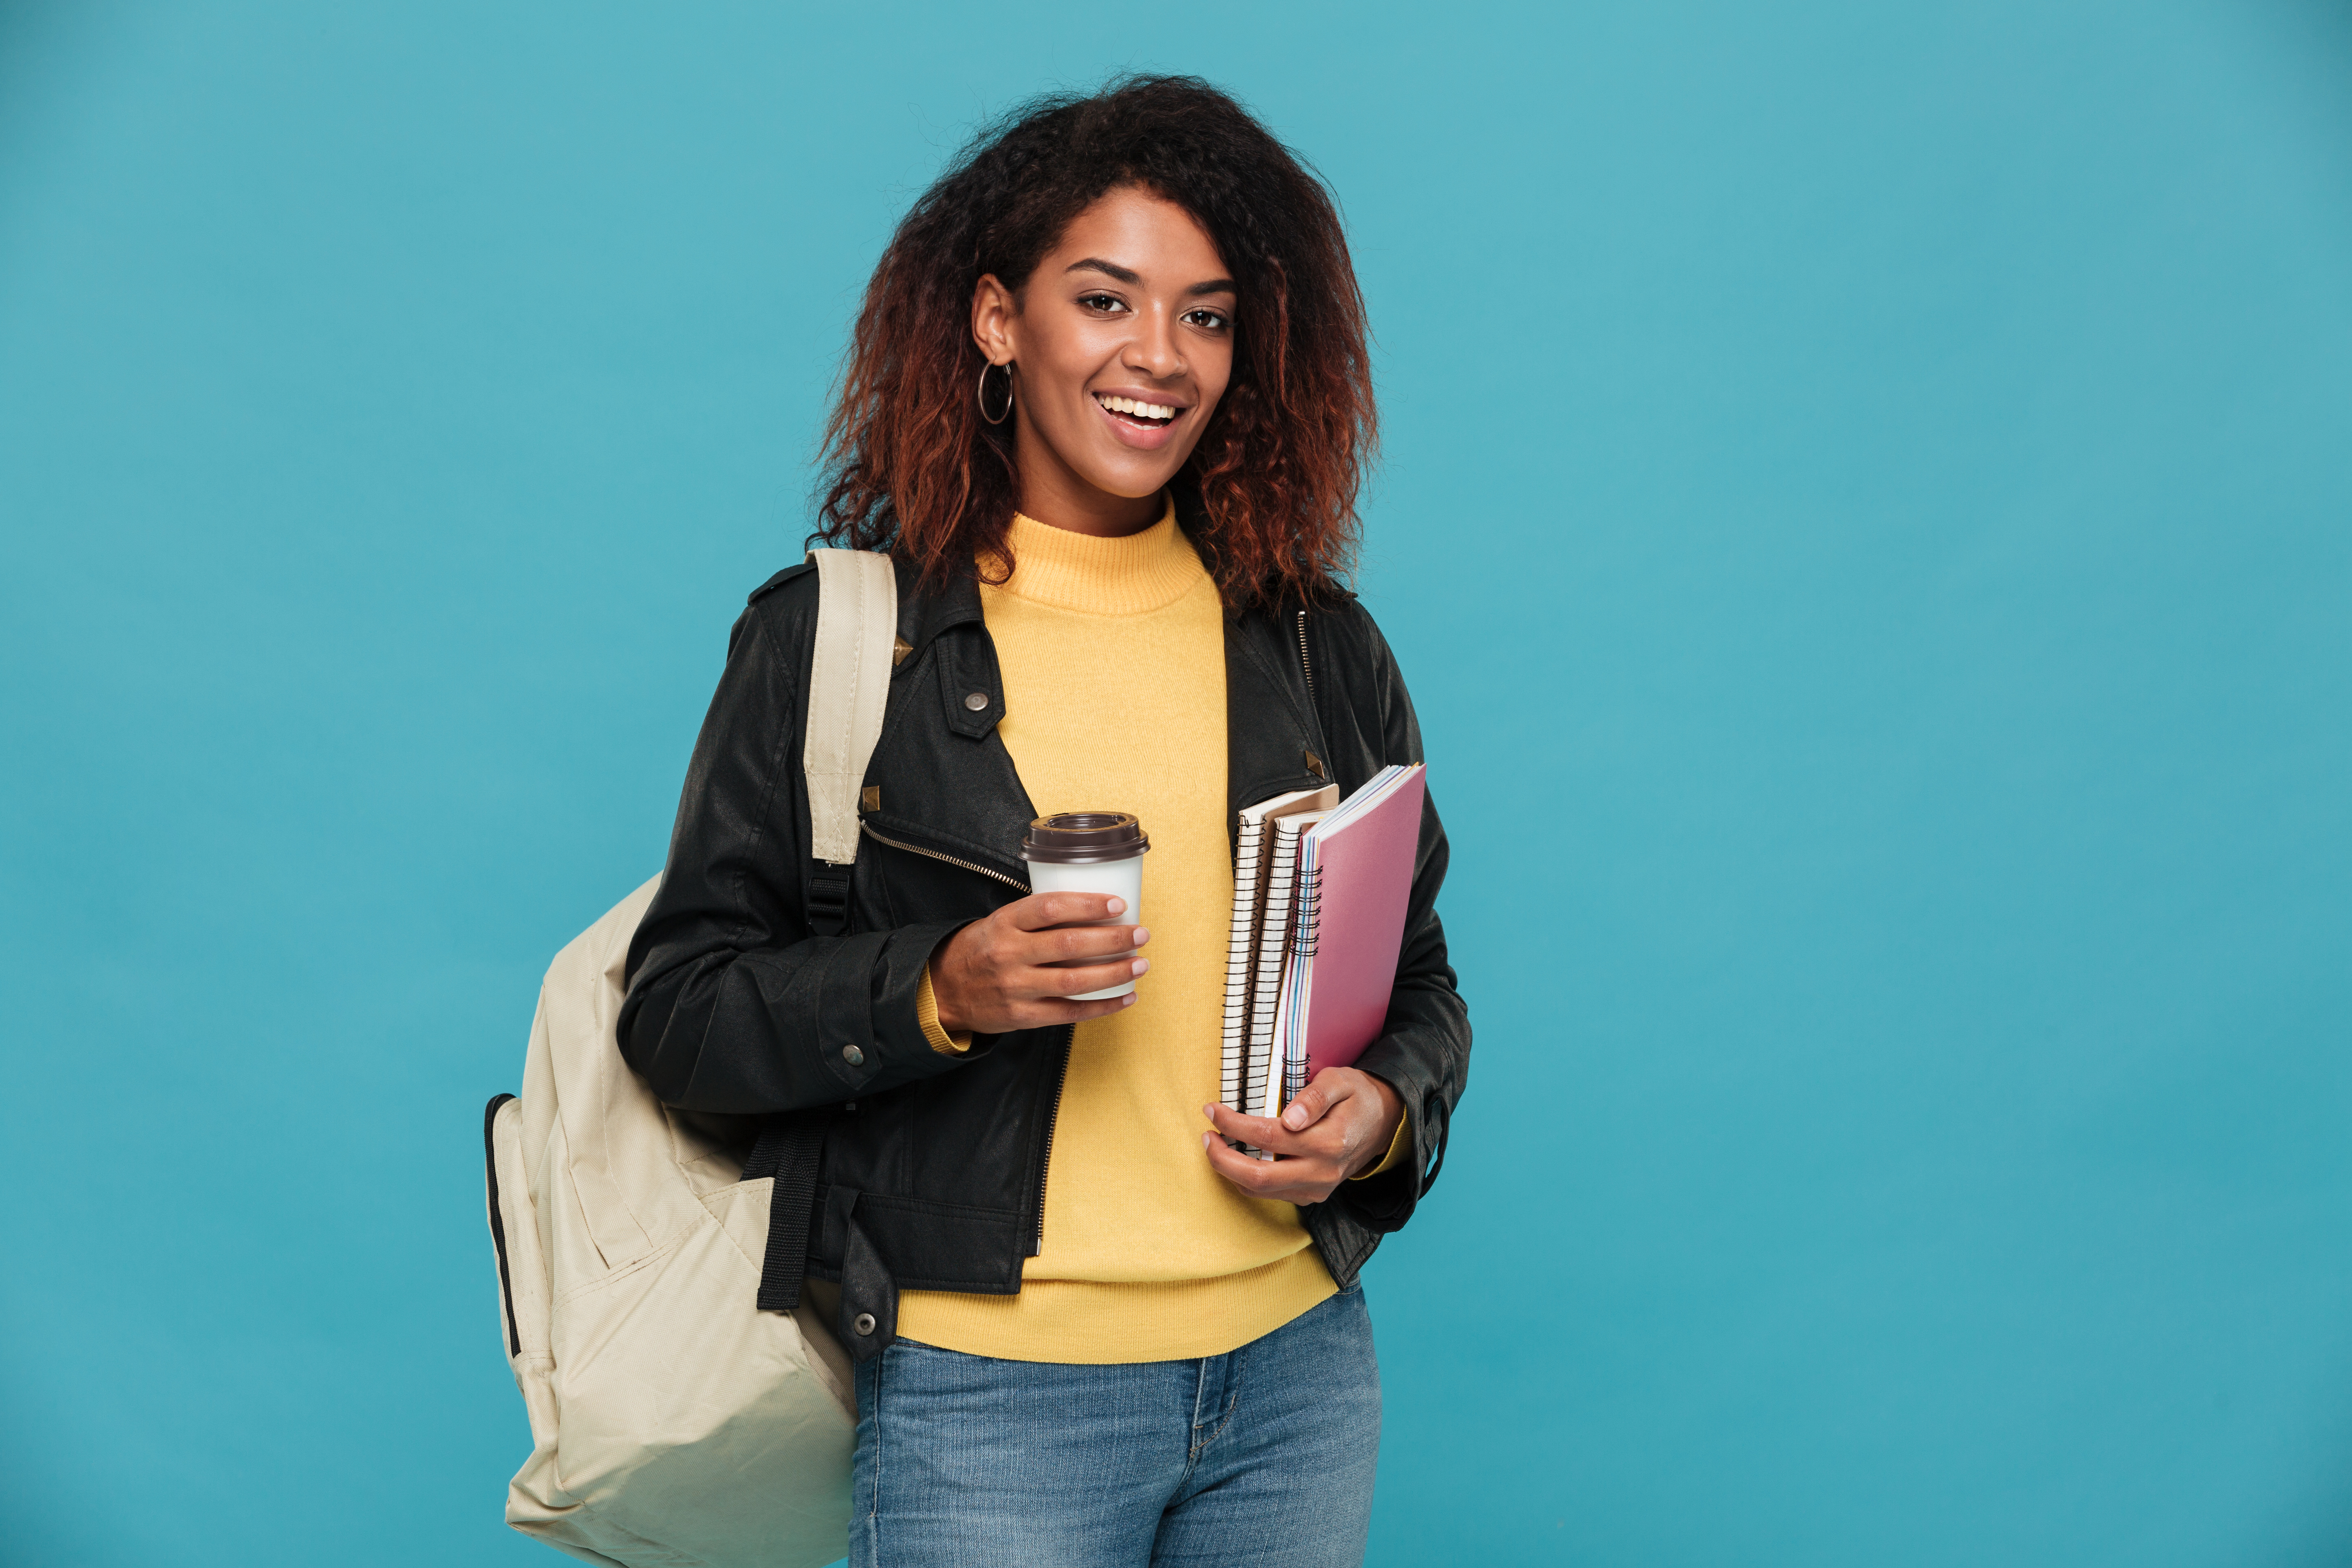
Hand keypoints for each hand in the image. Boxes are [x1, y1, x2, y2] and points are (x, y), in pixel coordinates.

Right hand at [929, 892, 1148, 1034]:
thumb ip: (1037, 918)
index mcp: (1004, 922)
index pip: (1050, 907)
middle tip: (1141, 934)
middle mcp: (1009, 954)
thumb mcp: (1000, 922)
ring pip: (1074, 981)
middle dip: (1112, 939)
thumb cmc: (981, 950)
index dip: (1087, 904)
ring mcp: (1016, 988)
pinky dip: (1102, 1007)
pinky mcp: (1023, 1017)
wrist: (943, 991)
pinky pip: (1069, 1013)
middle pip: (1069, 945)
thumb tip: (1094, 911)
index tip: (1119, 904)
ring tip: (1140, 964)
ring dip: (1114, 973)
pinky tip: (1125, 998)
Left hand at [1200, 1068, 1403, 1205]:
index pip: (1268, 1137)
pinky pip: (1271, 1194)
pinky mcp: (1312, 1196)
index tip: (1212, 1109)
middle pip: (1258, 1177)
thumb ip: (1314, 1097)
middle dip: (1222, 1159)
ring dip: (1230, 1172)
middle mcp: (1322, 1172)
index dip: (1233, 1124)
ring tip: (1215, 1145)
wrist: (1383, 1123)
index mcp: (1329, 1141)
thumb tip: (1289, 1118)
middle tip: (1205, 1137)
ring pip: (1261, 1191)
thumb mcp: (1340, 1081)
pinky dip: (1248, 1180)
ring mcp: (1318, 1188)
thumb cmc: (1357, 1096)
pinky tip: (1238, 1159)